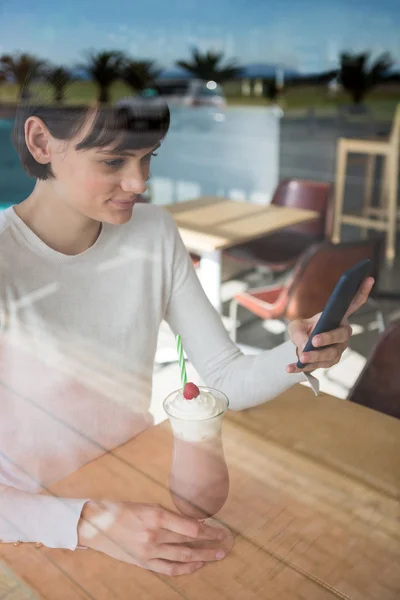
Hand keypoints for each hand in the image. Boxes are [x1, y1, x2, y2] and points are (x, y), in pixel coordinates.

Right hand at [78, 501, 225, 575]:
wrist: (96, 524)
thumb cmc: (122, 509)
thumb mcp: (147, 505)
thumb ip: (169, 515)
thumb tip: (193, 521)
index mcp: (156, 516)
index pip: (190, 527)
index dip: (208, 530)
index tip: (219, 529)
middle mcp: (154, 535)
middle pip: (189, 543)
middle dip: (210, 543)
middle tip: (224, 543)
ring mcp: (148, 551)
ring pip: (182, 557)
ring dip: (202, 557)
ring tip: (216, 555)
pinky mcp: (143, 562)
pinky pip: (168, 569)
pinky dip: (185, 569)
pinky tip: (197, 566)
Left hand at [286, 277, 374, 373]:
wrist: (299, 347)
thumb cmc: (302, 330)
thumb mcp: (295, 326)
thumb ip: (298, 332)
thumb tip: (304, 346)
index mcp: (337, 317)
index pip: (353, 304)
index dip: (362, 292)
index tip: (368, 278)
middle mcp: (342, 333)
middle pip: (341, 336)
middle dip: (327, 338)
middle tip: (313, 341)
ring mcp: (338, 350)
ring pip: (330, 355)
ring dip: (314, 357)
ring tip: (301, 358)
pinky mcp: (329, 363)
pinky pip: (317, 367)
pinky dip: (301, 368)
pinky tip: (289, 368)